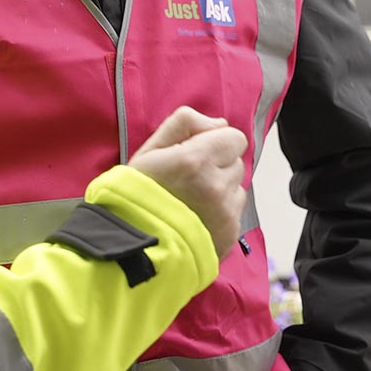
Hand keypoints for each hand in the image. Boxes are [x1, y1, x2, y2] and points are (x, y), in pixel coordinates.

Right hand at [128, 106, 246, 258]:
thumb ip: (185, 123)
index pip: (234, 138)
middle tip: (190, 179)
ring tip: (192, 201)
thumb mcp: (150, 149)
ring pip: (237, 187)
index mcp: (195, 160)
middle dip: (218, 165)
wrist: (133, 248)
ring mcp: (225, 214)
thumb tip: (220, 124)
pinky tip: (197, 218)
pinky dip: (221, 212)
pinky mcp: (230, 235)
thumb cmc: (136, 195)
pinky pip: (235, 212)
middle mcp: (215, 187)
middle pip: (236, 162)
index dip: (215, 142)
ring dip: (221, 189)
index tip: (196, 154)